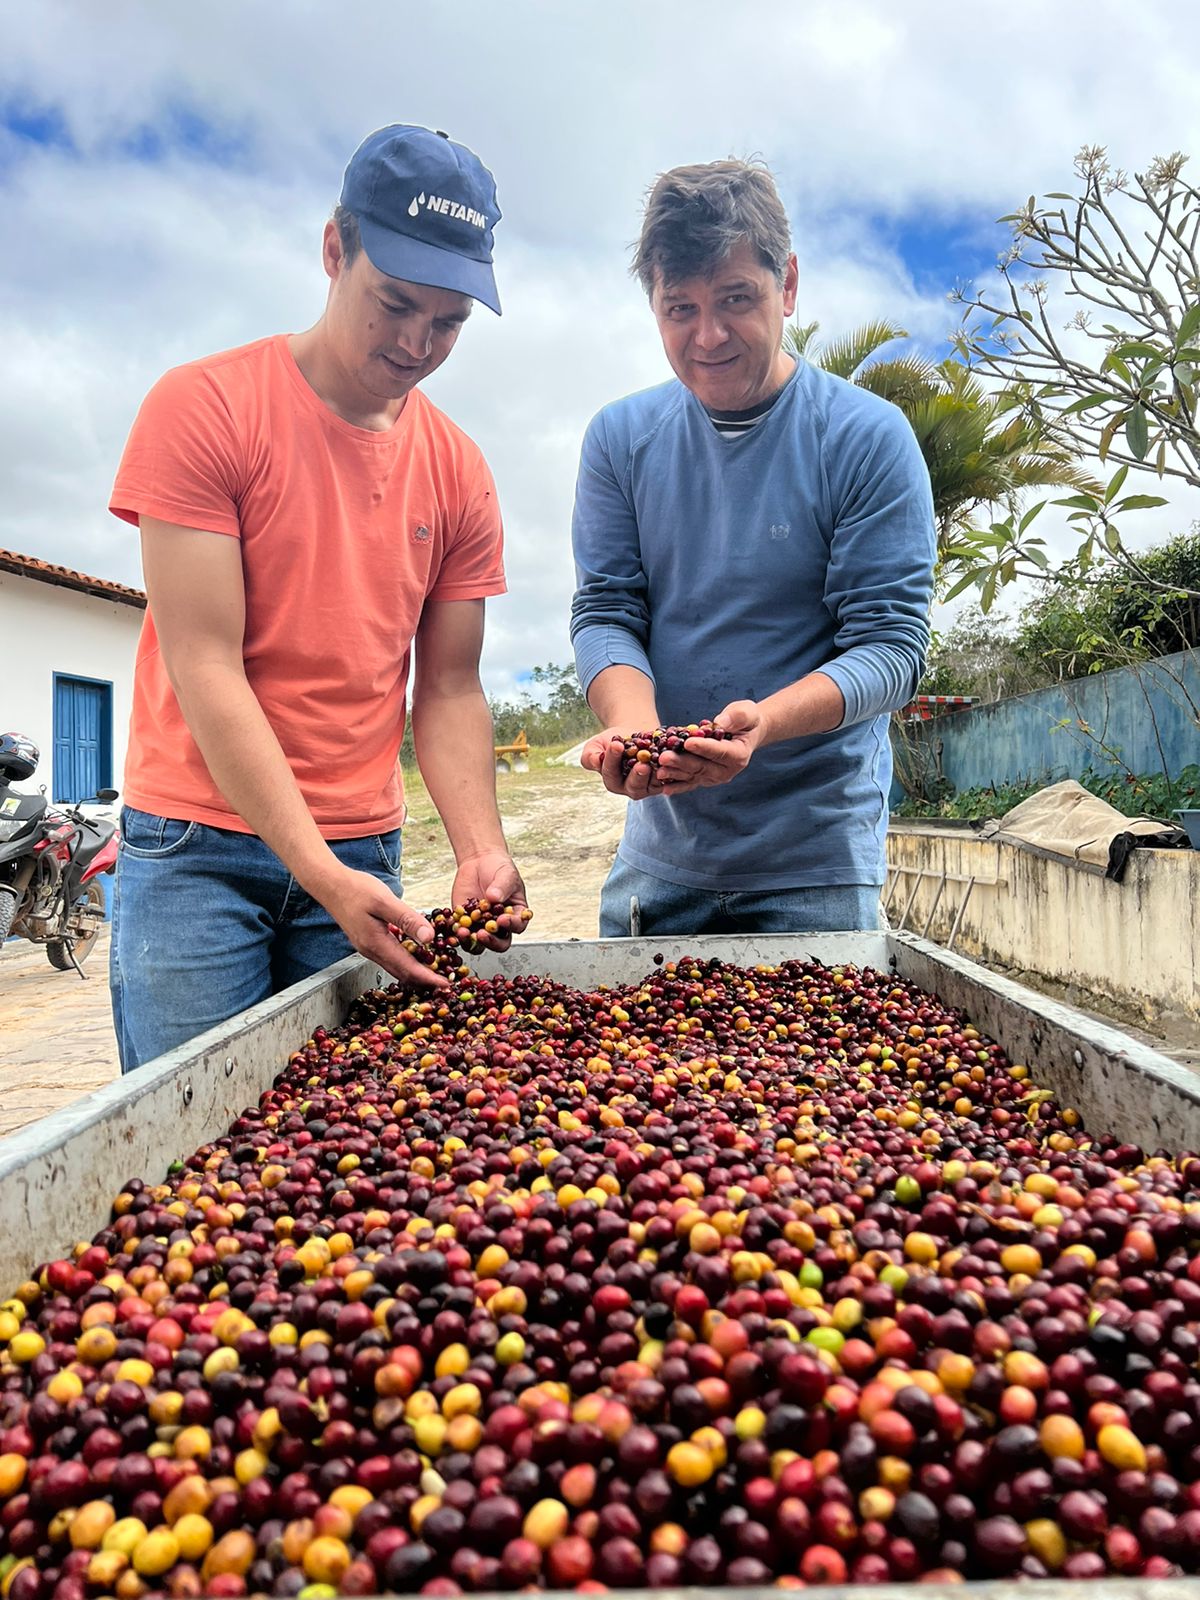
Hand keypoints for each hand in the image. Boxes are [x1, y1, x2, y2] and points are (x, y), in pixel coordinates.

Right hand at [321, 867, 449, 988]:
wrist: (330, 885)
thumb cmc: (356, 889)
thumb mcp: (384, 900)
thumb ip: (407, 919)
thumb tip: (430, 937)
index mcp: (376, 944)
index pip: (408, 969)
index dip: (429, 978)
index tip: (447, 984)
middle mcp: (372, 951)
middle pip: (403, 973)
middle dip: (425, 980)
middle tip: (447, 983)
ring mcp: (368, 948)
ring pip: (396, 967)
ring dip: (417, 972)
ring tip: (437, 971)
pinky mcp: (368, 941)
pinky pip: (391, 957)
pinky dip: (407, 961)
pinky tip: (418, 954)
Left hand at [451, 850, 530, 951]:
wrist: (478, 863)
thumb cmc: (498, 869)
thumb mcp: (506, 874)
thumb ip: (502, 886)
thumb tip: (494, 897)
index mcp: (515, 914)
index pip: (518, 926)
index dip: (511, 925)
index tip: (502, 919)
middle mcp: (500, 925)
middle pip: (500, 943)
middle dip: (491, 941)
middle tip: (483, 933)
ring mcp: (482, 926)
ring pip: (479, 944)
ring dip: (472, 942)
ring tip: (464, 932)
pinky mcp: (465, 923)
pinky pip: (461, 934)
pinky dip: (457, 934)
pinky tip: (454, 928)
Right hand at [581, 725, 696, 801]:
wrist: (636, 736)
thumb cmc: (614, 741)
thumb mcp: (597, 745)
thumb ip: (590, 755)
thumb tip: (596, 760)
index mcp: (612, 781)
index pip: (610, 773)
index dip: (613, 759)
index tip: (617, 744)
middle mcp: (630, 788)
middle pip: (634, 786)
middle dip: (638, 775)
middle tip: (642, 764)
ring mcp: (650, 787)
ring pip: (654, 784)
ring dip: (658, 774)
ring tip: (660, 761)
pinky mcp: (665, 781)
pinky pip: (669, 778)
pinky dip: (672, 770)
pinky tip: (673, 758)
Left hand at [654, 700, 764, 795]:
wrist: (744, 733)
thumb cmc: (745, 720)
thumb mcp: (746, 712)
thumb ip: (736, 717)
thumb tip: (720, 723)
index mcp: (739, 755)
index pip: (719, 752)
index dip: (703, 748)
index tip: (687, 743)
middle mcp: (727, 771)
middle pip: (702, 767)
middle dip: (682, 762)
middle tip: (664, 757)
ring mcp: (715, 777)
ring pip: (693, 775)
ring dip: (675, 774)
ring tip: (659, 771)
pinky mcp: (704, 778)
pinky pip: (690, 782)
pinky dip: (677, 785)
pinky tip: (664, 788)